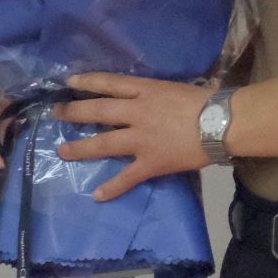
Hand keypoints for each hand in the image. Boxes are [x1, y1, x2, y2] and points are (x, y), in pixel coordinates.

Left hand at [55, 73, 210, 201]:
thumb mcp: (175, 88)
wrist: (221, 123)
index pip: (109, 83)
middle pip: (98, 111)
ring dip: (81, 148)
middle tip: (57, 113)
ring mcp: (141, 139)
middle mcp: (137, 113)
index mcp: (145, 91)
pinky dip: (111, 187)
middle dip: (74, 112)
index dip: (87, 82)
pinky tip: (96, 195)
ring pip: (104, 143)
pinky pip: (127, 177)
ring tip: (62, 151)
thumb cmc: (206, 101)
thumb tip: (148, 96)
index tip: (69, 82)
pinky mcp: (150, 162)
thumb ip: (157, 93)